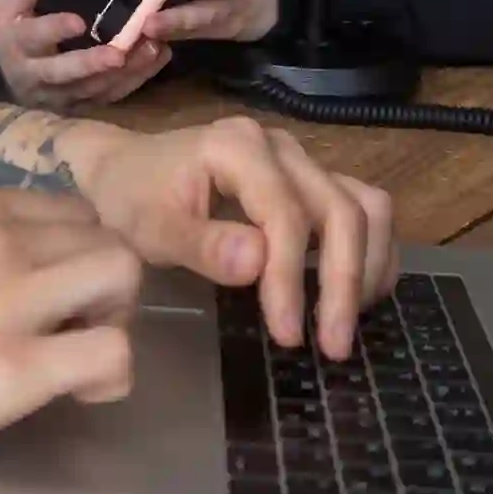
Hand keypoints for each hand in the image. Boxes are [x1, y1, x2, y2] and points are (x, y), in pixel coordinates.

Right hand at [0, 0, 171, 110]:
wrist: (12, 77)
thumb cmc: (14, 32)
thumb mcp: (12, 4)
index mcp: (16, 46)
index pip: (35, 37)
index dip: (55, 30)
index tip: (79, 21)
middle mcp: (35, 78)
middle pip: (64, 74)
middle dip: (91, 64)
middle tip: (118, 54)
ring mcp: (60, 98)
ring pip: (93, 89)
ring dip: (124, 71)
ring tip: (151, 48)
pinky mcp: (81, 107)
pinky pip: (110, 96)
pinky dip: (136, 79)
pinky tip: (158, 57)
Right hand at [0, 186, 142, 488]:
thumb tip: (27, 266)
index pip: (72, 209)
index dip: (77, 255)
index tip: (55, 296)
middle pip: (107, 237)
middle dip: (103, 287)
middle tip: (72, 331)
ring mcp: (10, 298)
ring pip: (123, 274)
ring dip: (115, 319)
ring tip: (77, 357)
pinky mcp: (18, 366)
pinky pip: (115, 350)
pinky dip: (111, 375)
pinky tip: (77, 393)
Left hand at [71, 117, 397, 360]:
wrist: (124, 171)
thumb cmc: (132, 200)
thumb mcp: (150, 228)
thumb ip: (201, 245)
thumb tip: (258, 264)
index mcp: (237, 147)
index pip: (285, 214)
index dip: (291, 277)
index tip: (286, 334)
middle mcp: (279, 146)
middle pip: (340, 209)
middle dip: (343, 282)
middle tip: (332, 347)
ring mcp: (300, 160)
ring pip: (364, 206)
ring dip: (367, 267)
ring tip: (346, 325)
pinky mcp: (311, 180)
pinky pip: (361, 210)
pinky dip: (368, 254)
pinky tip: (351, 298)